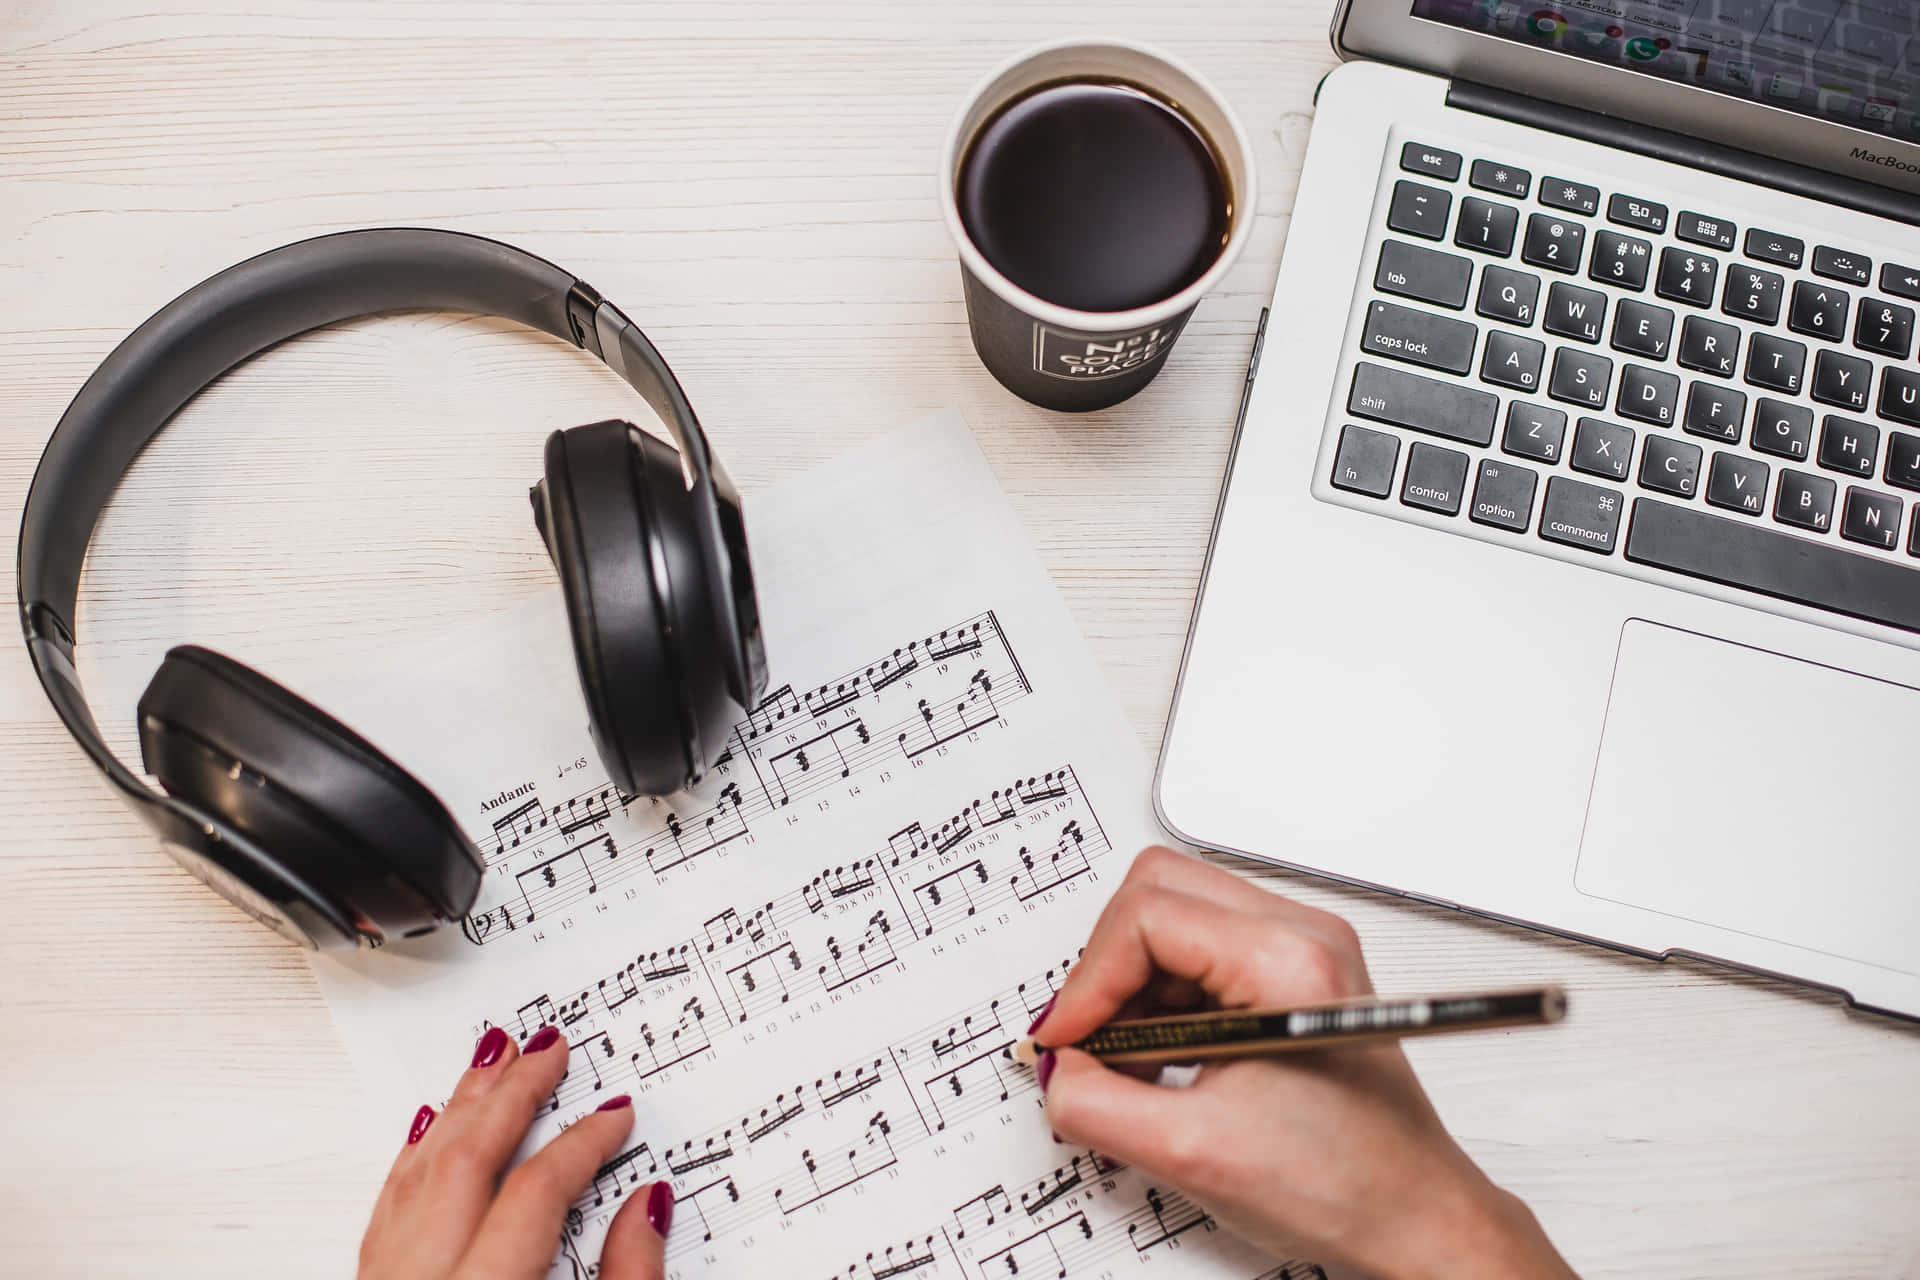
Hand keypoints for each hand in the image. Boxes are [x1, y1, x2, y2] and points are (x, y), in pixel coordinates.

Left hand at [358, 1025, 672, 1279]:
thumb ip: (627, 1277)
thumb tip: (647, 1207)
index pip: (536, 1191)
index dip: (583, 1145)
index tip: (614, 1117)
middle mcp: (425, 1279)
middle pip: (467, 1161)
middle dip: (514, 1094)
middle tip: (549, 1049)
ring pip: (419, 1173)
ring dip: (462, 1107)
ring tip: (492, 1058)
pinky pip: (387, 1206)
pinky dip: (414, 1156)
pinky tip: (431, 1125)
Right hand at [1031, 848, 1574, 1279]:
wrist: (1412, 1218)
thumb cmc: (1344, 1186)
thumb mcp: (1190, 1153)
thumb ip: (1095, 1102)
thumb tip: (1055, 1067)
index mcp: (1287, 961)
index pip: (1147, 915)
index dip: (1089, 981)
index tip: (1069, 1040)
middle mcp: (1302, 935)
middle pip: (1158, 890)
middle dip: (1108, 967)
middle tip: (1092, 1039)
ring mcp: (1302, 950)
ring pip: (1175, 916)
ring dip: (1134, 985)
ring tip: (1132, 1062)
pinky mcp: (1294, 974)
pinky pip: (1200, 951)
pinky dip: (1163, 998)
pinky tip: (1163, 1060)